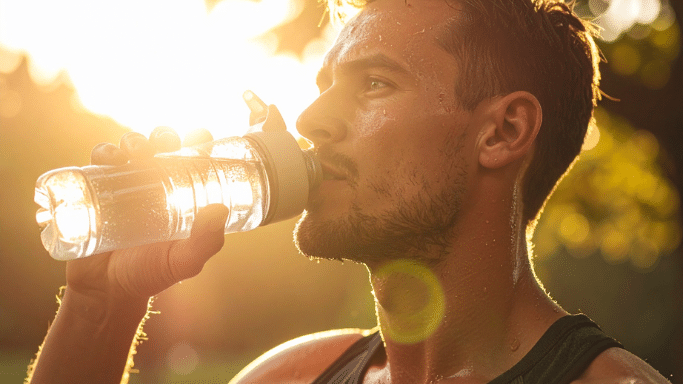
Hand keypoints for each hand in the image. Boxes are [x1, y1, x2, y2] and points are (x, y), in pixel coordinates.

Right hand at [66, 127, 227, 303]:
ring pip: (129, 148)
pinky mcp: (97, 190)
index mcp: (180, 193)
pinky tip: (108, 158)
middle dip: (165, 136)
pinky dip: (102, 153)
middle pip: (160, 147)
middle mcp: (154, 184)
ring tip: (138, 151)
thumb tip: (220, 210)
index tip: (202, 134)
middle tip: (168, 143)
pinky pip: (98, 163)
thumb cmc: (151, 273)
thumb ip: (205, 242)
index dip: (198, 140)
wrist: (107, 291)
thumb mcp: (183, 261)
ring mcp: (124, 185)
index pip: (191, 158)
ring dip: (134, 140)